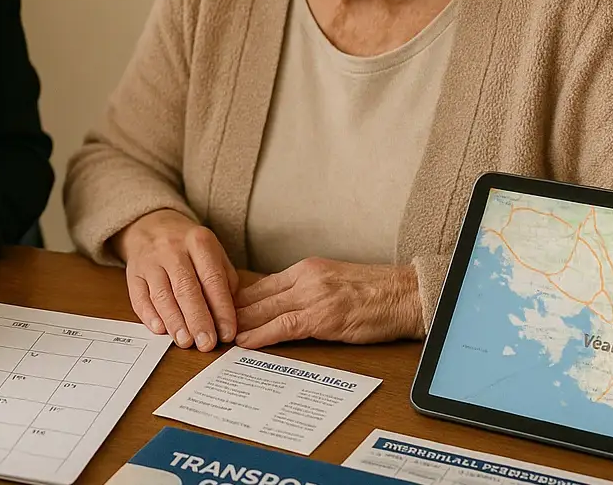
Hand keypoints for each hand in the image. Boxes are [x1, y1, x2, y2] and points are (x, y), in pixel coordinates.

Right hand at [112, 209, 236, 350]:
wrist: (152, 226)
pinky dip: (149, 316)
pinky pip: (139, 297)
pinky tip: (160, 330)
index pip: (212, 279)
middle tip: (206, 344)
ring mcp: (150, 261)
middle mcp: (173, 250)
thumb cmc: (189, 247)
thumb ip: (224, 281)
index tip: (227, 333)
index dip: (221, 309)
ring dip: (174, 322)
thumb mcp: (213, 253)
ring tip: (186, 341)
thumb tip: (228, 317)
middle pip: (186, 288)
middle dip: (198, 320)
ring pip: (162, 295)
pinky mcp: (133, 274)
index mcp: (199, 242)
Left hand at [234, 257, 423, 347]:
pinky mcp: (323, 316)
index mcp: (307, 268)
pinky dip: (260, 335)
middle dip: (228, 312)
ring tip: (216, 336)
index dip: (235, 299)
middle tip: (205, 324)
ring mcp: (313, 296)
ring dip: (237, 325)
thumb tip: (282, 306)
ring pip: (264, 310)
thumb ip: (308, 291)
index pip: (261, 284)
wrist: (407, 295)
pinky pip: (284, 326)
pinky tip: (245, 343)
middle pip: (256, 296)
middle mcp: (305, 278)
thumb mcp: (334, 283)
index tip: (216, 310)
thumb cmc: (378, 293)